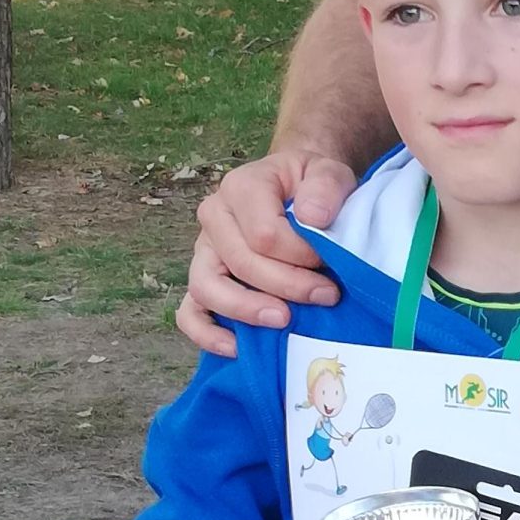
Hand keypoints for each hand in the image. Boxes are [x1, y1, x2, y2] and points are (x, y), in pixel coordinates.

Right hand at [174, 149, 354, 356]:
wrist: (299, 189)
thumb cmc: (311, 184)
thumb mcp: (329, 172)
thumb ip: (326, 187)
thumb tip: (312, 216)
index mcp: (242, 187)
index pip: (264, 233)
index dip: (300, 256)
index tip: (330, 262)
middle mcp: (214, 217)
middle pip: (240, 263)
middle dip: (287, 286)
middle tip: (326, 296)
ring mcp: (203, 251)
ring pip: (207, 289)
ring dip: (247, 310)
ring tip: (285, 321)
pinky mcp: (202, 278)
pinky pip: (189, 313)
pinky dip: (207, 334)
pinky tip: (238, 348)